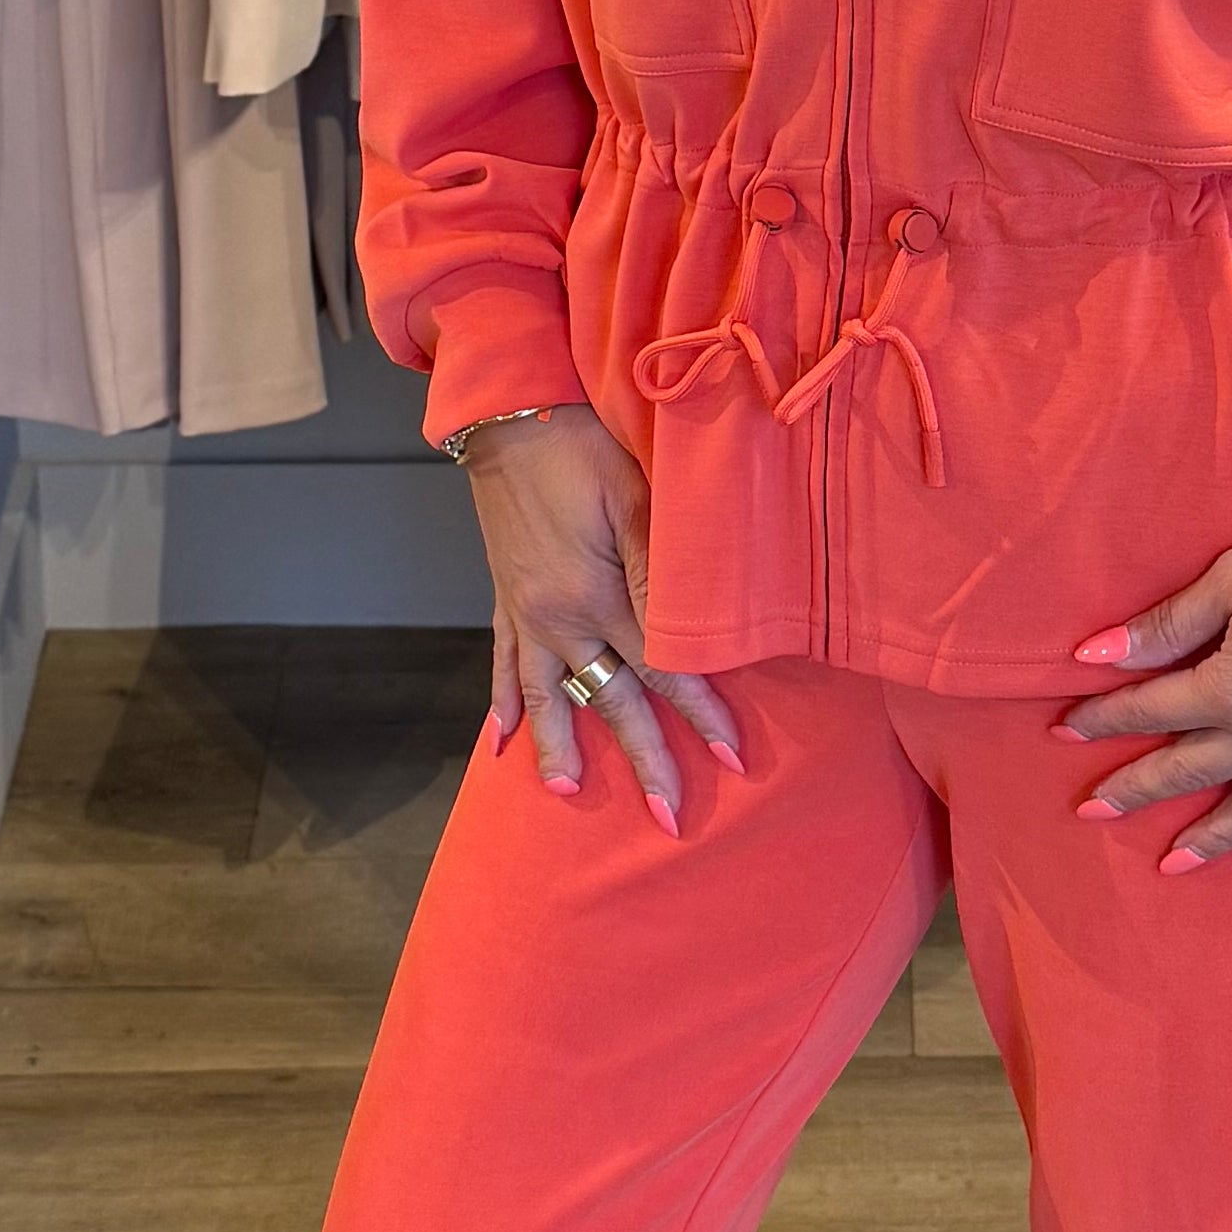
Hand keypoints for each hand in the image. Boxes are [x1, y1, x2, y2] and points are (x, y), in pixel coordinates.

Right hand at [469, 406, 743, 832]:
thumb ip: (659, 575)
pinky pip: (501, 661)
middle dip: (645, 758)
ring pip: (548, 695)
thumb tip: (689, 637)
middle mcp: (558, 618)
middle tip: (671, 817)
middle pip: (611, 699)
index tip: (732, 757)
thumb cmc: (583, 447)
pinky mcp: (505, 596)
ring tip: (567, 792)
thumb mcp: (635, 503)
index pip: (664, 669)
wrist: (510, 413)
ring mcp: (526, 611)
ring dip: (560, 747)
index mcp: (598, 596)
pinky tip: (498, 741)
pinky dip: (502, 702)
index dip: (701, 714)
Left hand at [1056, 520, 1231, 868]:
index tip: (1063, 728)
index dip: (1101, 718)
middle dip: (1133, 789)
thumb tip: (1095, 655)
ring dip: (1206, 837)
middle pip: (1184, 769)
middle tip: (1090, 811)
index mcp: (1228, 690)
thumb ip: (1167, 625)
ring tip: (1172, 863)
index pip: (1148, 710)